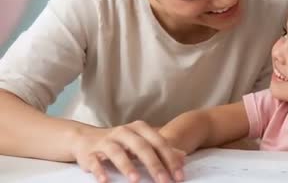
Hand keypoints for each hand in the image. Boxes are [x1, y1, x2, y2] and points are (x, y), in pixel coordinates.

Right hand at [70, 120, 185, 182]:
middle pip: (141, 147)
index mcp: (140, 128)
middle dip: (154, 165)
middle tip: (164, 181)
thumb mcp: (142, 142)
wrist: (85, 138)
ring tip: (136, 181)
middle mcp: (124, 132)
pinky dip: (99, 171)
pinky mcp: (89, 152)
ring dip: (127, 166)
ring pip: (117, 152)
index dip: (170, 159)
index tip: (179, 177)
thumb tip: (183, 157)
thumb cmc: (120, 143)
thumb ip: (161, 149)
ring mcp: (106, 141)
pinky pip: (94, 161)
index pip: (159, 143)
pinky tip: (105, 181)